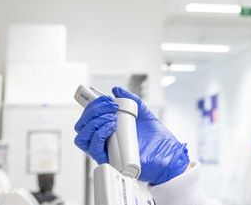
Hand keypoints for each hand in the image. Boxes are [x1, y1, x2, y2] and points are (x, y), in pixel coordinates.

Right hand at [73, 87, 189, 184]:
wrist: (168, 155)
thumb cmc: (156, 139)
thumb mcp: (144, 113)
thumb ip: (131, 99)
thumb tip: (116, 90)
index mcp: (107, 130)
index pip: (87, 118)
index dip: (90, 106)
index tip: (105, 98)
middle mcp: (102, 141)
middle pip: (82, 126)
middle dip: (93, 111)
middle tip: (111, 106)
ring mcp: (105, 151)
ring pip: (82, 137)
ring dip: (94, 122)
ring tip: (112, 117)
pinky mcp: (109, 161)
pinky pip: (93, 149)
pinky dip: (99, 134)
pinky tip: (112, 127)